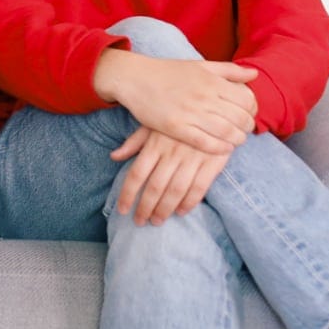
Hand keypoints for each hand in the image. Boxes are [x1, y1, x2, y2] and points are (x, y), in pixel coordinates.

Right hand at [94, 50, 257, 154]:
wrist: (134, 78)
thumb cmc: (168, 72)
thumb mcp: (200, 65)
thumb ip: (229, 70)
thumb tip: (255, 74)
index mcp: (212, 80)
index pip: (247, 100)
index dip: (252, 110)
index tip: (248, 114)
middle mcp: (204, 96)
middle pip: (240, 118)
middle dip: (247, 127)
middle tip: (244, 130)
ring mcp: (190, 113)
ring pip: (226, 132)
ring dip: (236, 139)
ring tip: (235, 140)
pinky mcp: (176, 127)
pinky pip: (206, 142)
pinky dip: (219, 148)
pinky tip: (222, 147)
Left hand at [111, 126, 232, 225]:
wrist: (214, 106)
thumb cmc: (178, 116)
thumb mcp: (153, 124)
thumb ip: (134, 142)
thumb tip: (113, 156)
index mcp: (155, 144)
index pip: (136, 174)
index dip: (127, 194)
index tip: (122, 210)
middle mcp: (171, 153)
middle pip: (154, 187)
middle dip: (145, 207)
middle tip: (140, 222)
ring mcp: (193, 158)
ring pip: (175, 191)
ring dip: (165, 209)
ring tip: (157, 221)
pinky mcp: (212, 162)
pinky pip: (199, 187)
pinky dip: (190, 202)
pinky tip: (181, 212)